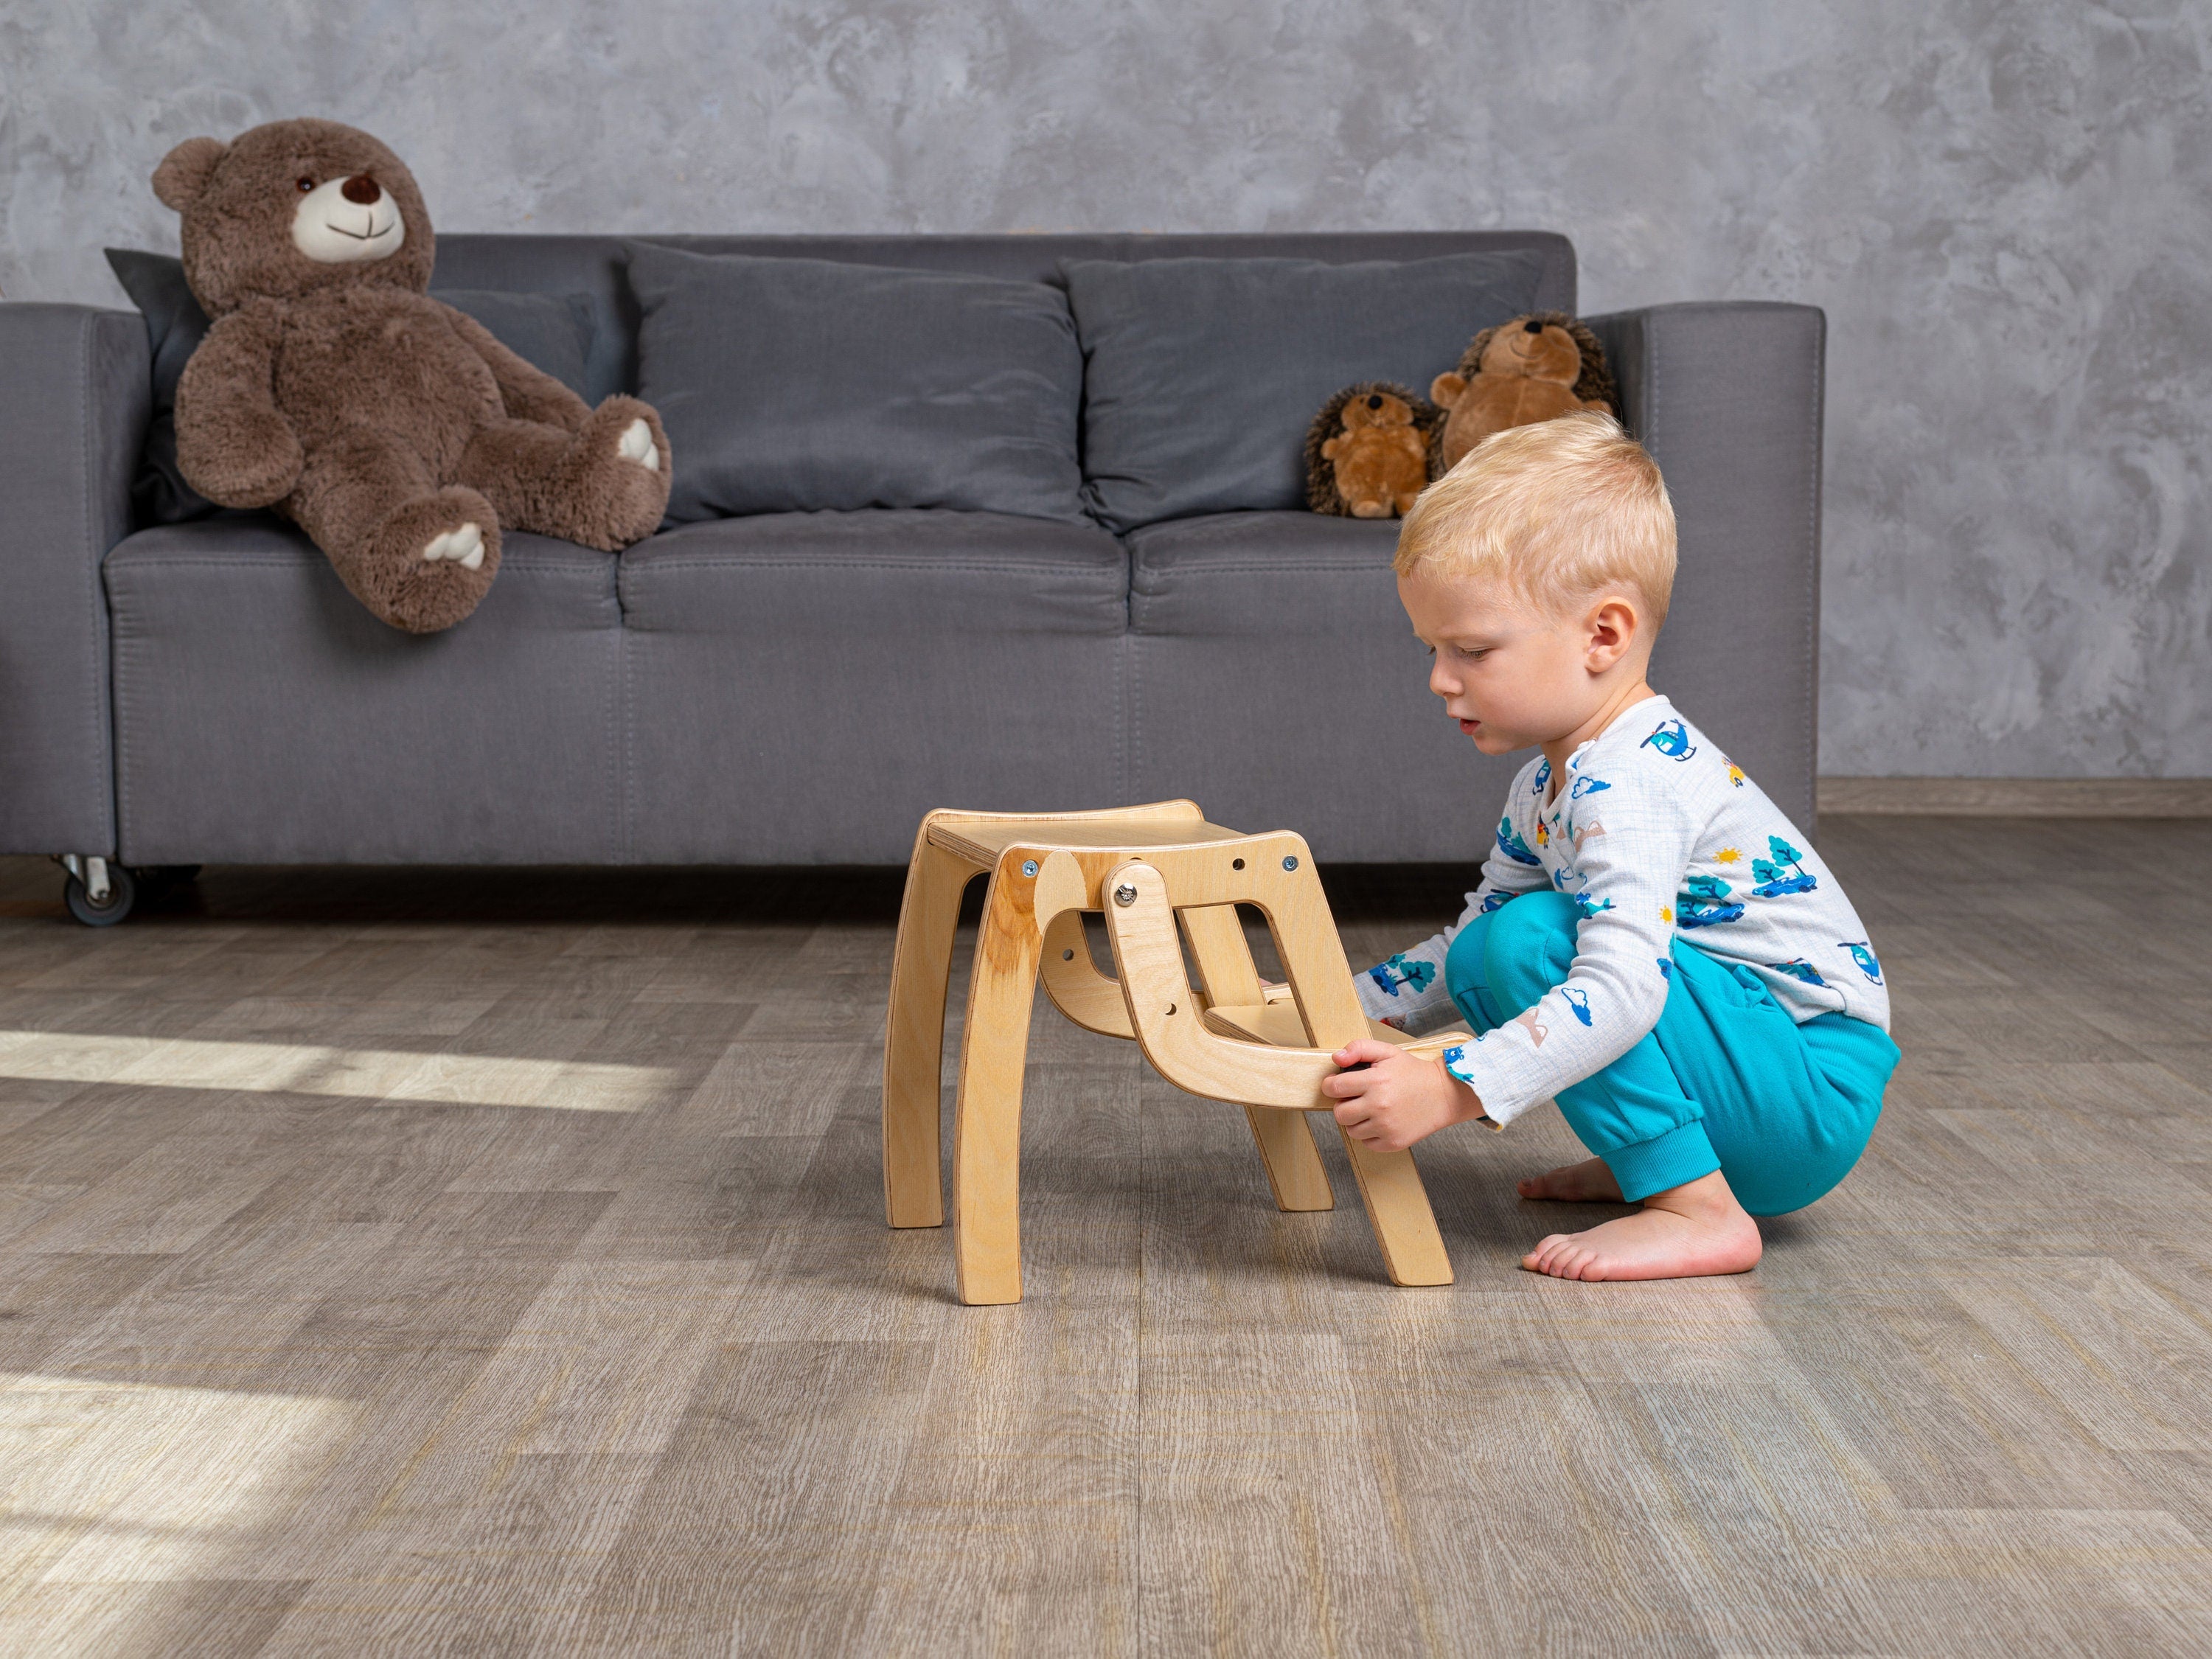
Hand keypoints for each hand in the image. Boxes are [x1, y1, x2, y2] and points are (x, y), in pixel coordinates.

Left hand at [1320, 1038, 1482, 1151]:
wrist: (1444, 1094)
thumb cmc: (1413, 1072)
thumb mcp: (1387, 1052)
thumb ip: (1359, 1048)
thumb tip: (1336, 1058)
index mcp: (1375, 1081)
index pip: (1334, 1087)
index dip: (1330, 1085)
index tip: (1337, 1084)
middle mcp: (1379, 1106)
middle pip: (1339, 1113)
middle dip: (1342, 1104)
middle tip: (1356, 1098)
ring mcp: (1387, 1127)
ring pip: (1351, 1130)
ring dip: (1356, 1121)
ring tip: (1371, 1109)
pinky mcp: (1393, 1143)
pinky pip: (1366, 1143)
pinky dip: (1369, 1134)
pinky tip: (1381, 1121)